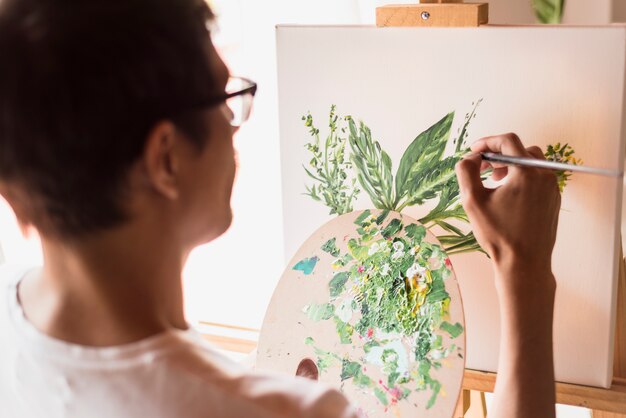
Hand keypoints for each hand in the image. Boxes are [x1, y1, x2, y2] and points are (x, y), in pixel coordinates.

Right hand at [455, 133, 560, 285]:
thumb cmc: (498, 234)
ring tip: (494, 181)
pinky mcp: (553, 199)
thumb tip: (471, 158)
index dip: (487, 142)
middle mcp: (544, 176)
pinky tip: (507, 194)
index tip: (474, 152)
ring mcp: (552, 187)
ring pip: (531, 163)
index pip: (507, 141)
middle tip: (483, 168)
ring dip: (511, 165)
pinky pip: (538, 178)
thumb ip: (467, 171)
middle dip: (499, 154)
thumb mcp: (472, 200)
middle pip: (521, 149)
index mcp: (525, 172)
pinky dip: (521, 178)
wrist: (524, 263)